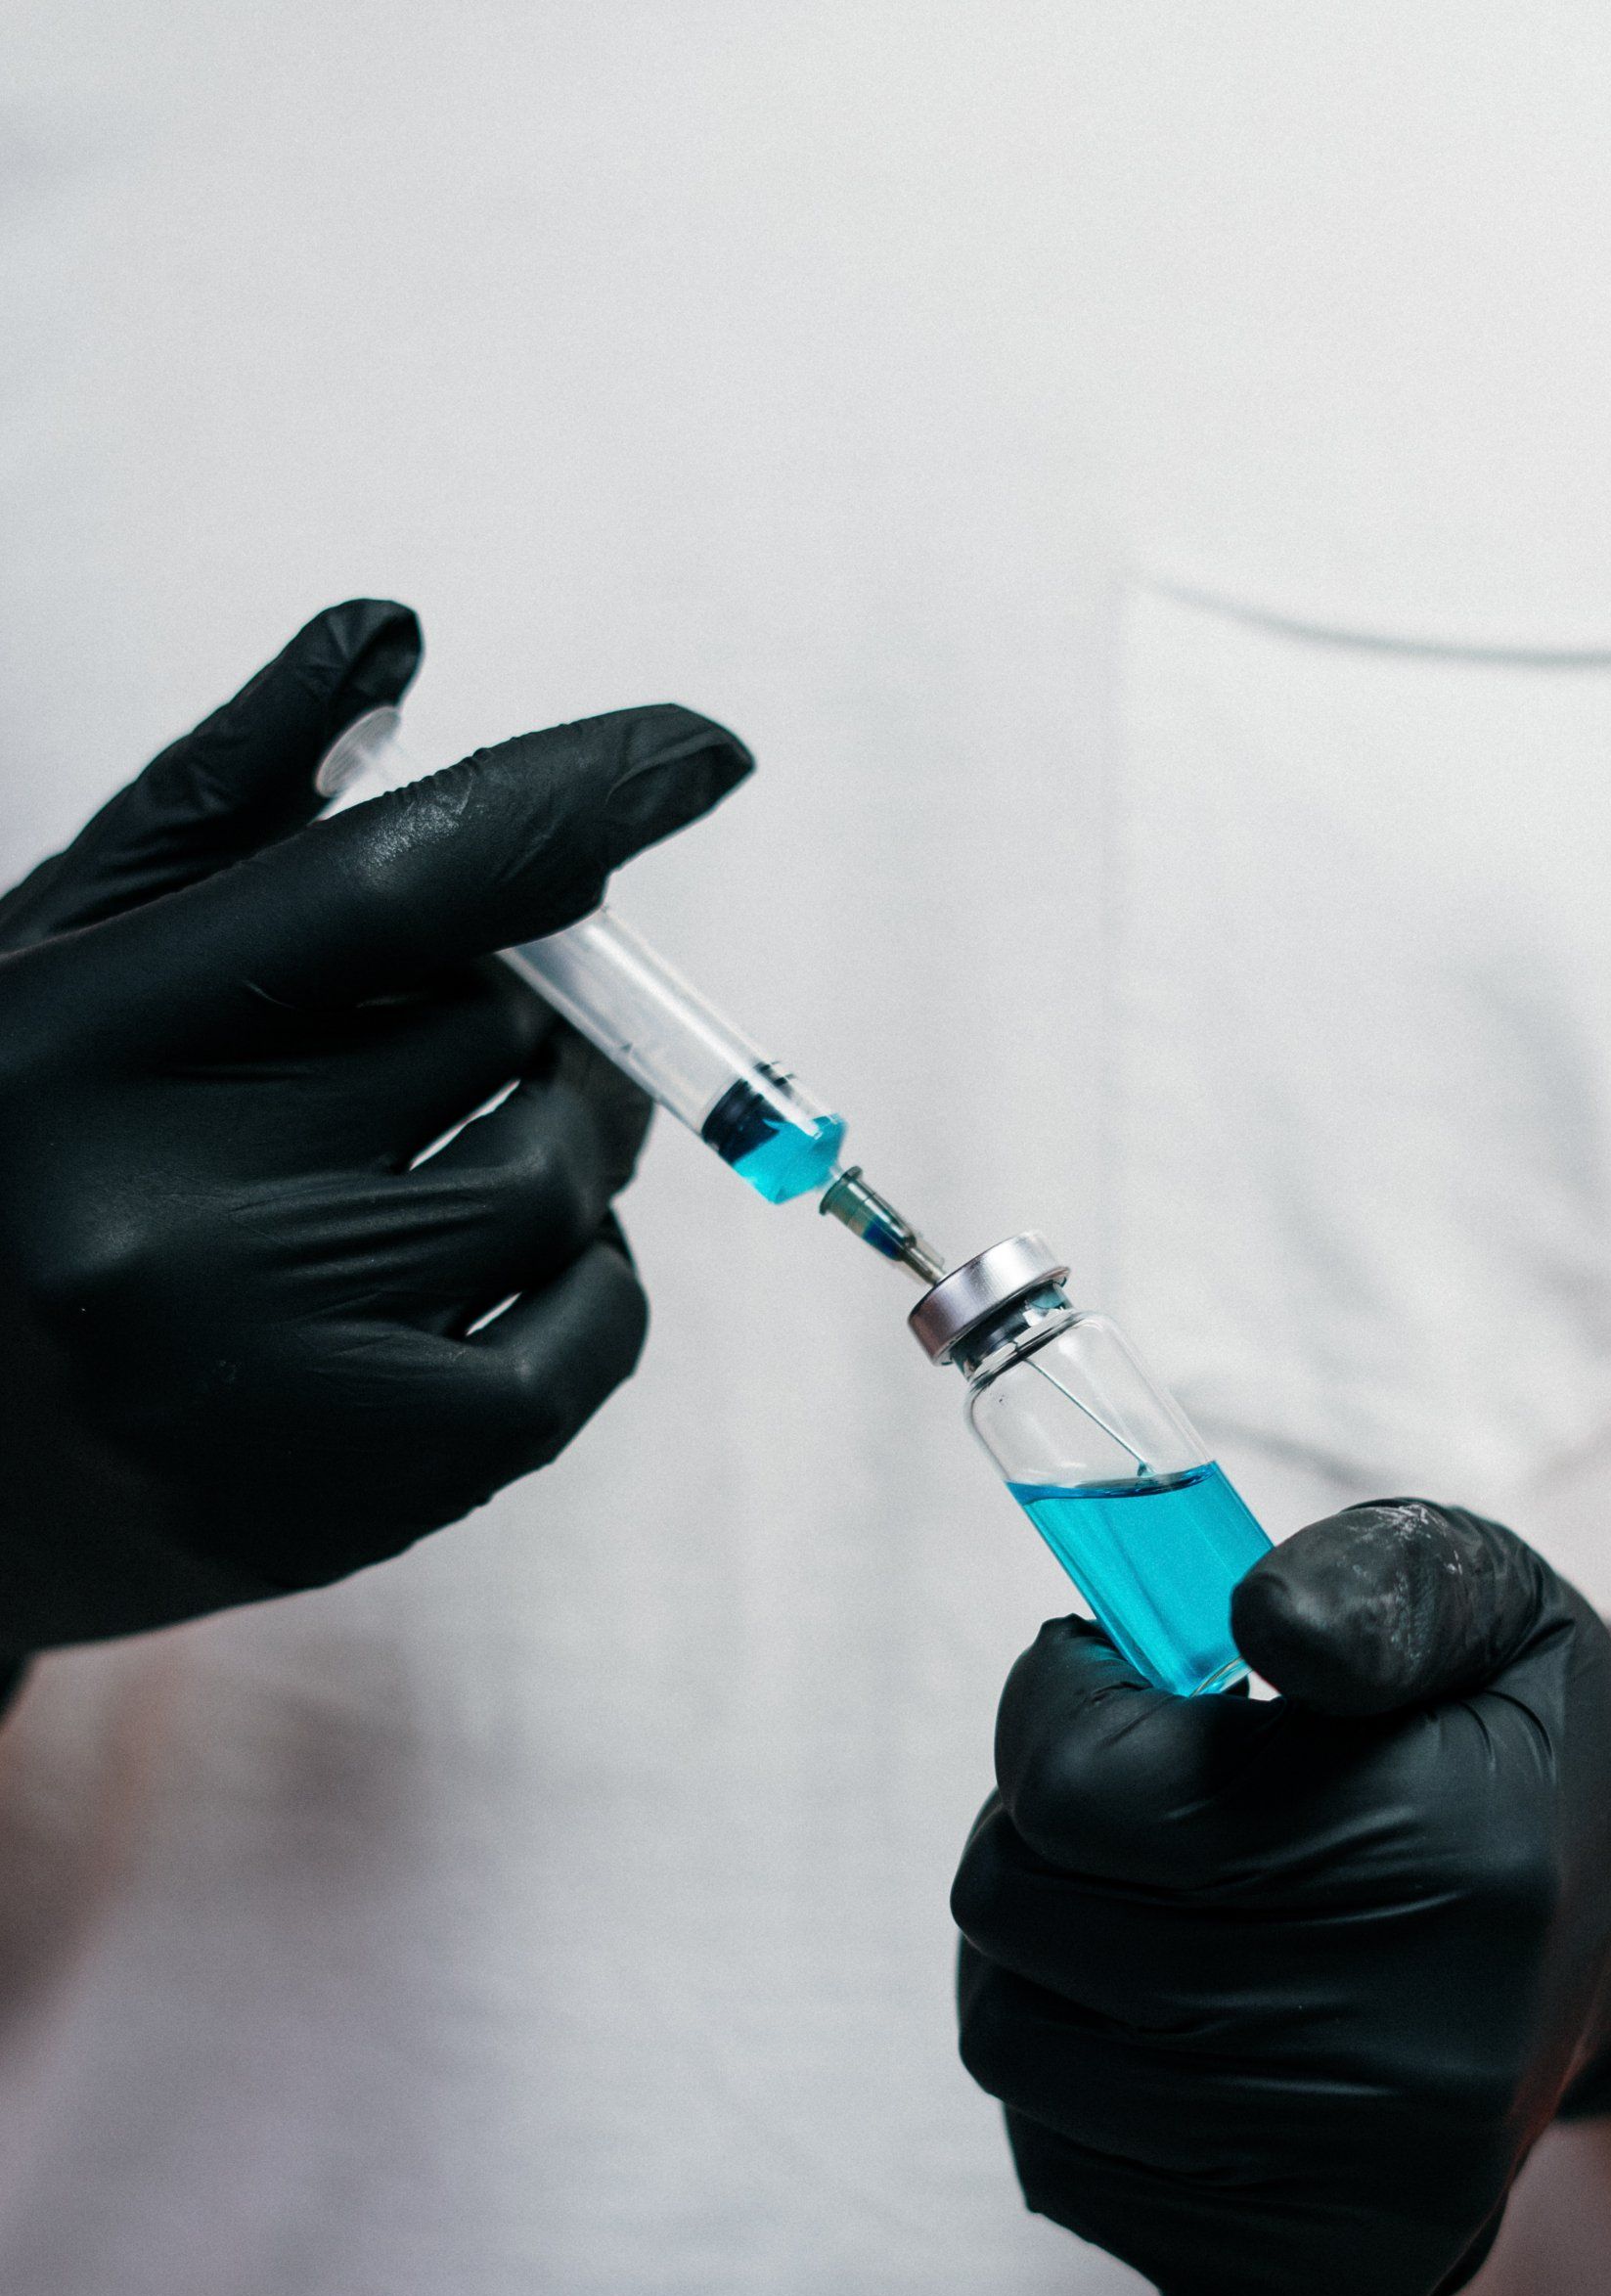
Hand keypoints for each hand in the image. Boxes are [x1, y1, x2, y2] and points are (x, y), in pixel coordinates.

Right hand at [0, 602, 750, 1653]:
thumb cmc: (4, 1175)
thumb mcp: (56, 966)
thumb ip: (225, 809)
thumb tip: (394, 640)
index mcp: (75, 1051)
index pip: (388, 884)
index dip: (572, 798)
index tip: (700, 753)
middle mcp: (161, 1224)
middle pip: (490, 1032)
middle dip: (525, 995)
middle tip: (491, 1006)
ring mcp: (269, 1381)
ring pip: (555, 1181)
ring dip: (567, 1126)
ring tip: (494, 1122)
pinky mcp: (361, 1499)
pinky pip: (589, 1339)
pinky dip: (598, 1273)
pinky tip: (527, 1250)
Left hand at [953, 1501, 1610, 2295]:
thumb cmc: (1504, 1741)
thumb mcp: (1480, 1598)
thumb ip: (1367, 1584)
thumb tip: (1260, 1622)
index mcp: (1457, 1864)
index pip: (1088, 1794)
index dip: (1056, 1706)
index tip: (1103, 1676)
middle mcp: (1421, 2058)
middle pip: (1027, 1921)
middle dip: (1032, 1823)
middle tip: (1116, 1784)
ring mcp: (1370, 2190)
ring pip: (1016, 2048)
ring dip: (1031, 1947)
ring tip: (1126, 1889)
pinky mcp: (1323, 2271)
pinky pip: (1063, 2169)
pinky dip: (1068, 2071)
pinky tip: (1155, 2004)